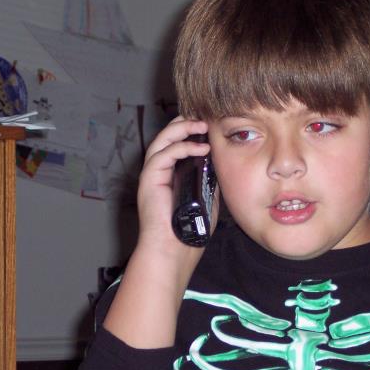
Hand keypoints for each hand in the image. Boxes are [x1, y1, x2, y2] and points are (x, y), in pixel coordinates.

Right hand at [136, 116, 211, 254]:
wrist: (174, 250)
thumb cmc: (190, 230)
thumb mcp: (207, 197)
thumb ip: (210, 179)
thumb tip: (221, 161)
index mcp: (171, 173)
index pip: (176, 142)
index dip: (189, 129)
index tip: (209, 123)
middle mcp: (159, 170)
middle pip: (167, 135)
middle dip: (185, 123)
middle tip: (204, 119)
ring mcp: (152, 174)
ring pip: (162, 140)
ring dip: (182, 129)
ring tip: (202, 126)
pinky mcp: (148, 179)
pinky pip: (163, 154)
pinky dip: (182, 147)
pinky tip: (200, 148)